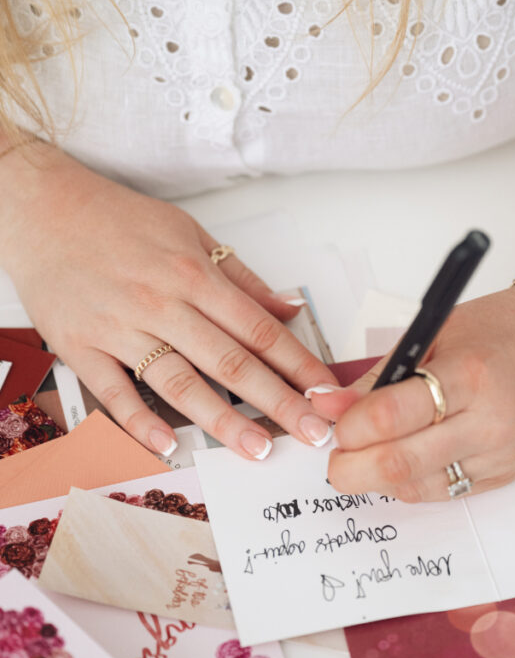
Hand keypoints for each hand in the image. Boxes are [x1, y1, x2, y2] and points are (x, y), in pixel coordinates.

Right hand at [1, 148, 336, 457]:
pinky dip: (140, 423)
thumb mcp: (190, 233)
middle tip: (311, 433)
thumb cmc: (118, 220)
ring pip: (179, 383)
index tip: (325, 393)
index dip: (298, 365)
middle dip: (278, 402)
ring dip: (223, 421)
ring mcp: (120, 328)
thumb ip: (242, 278)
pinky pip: (115, 393)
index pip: (259, 330)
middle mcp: (161, 303)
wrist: (44, 208)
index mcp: (193, 274)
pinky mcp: (81, 348)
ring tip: (258, 449)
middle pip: (230, 362)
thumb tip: (289, 307)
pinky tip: (169, 447)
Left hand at [310, 282, 514, 500]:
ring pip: (418, 488)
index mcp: (469, 374)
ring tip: (366, 456)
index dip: (349, 427)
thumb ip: (381, 376)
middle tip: (335, 458)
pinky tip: (402, 461)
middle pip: (399, 465)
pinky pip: (444, 492)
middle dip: (351, 469)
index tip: (335, 422)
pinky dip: (412, 482)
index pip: (390, 417)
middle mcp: (490, 421)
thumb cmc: (503, 328)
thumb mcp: (435, 334)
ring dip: (378, 480)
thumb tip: (328, 405)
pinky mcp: (508, 475)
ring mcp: (502, 455)